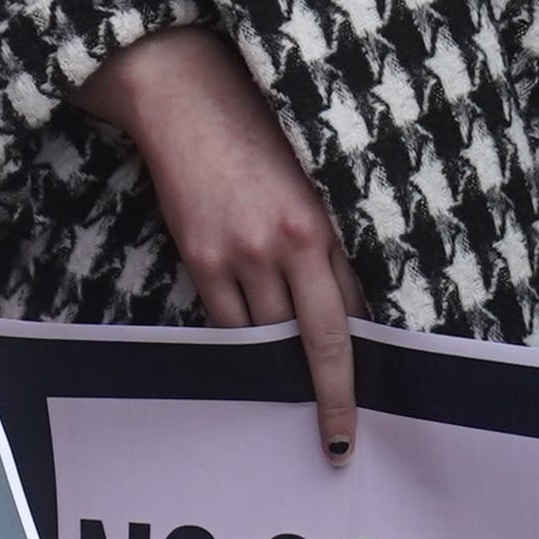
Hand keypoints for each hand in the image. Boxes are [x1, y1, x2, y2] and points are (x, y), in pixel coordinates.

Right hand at [78, 28, 366, 462]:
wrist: (184, 95)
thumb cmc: (258, 129)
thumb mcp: (311, 182)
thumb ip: (326, 242)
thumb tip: (346, 307)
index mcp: (321, 225)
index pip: (346, 319)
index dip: (352, 374)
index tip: (353, 421)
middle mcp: (284, 245)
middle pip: (313, 342)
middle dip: (327, 395)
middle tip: (336, 443)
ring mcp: (237, 254)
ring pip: (264, 338)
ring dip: (276, 367)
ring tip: (284, 396)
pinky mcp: (198, 255)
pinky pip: (223, 321)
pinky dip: (239, 339)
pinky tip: (246, 353)